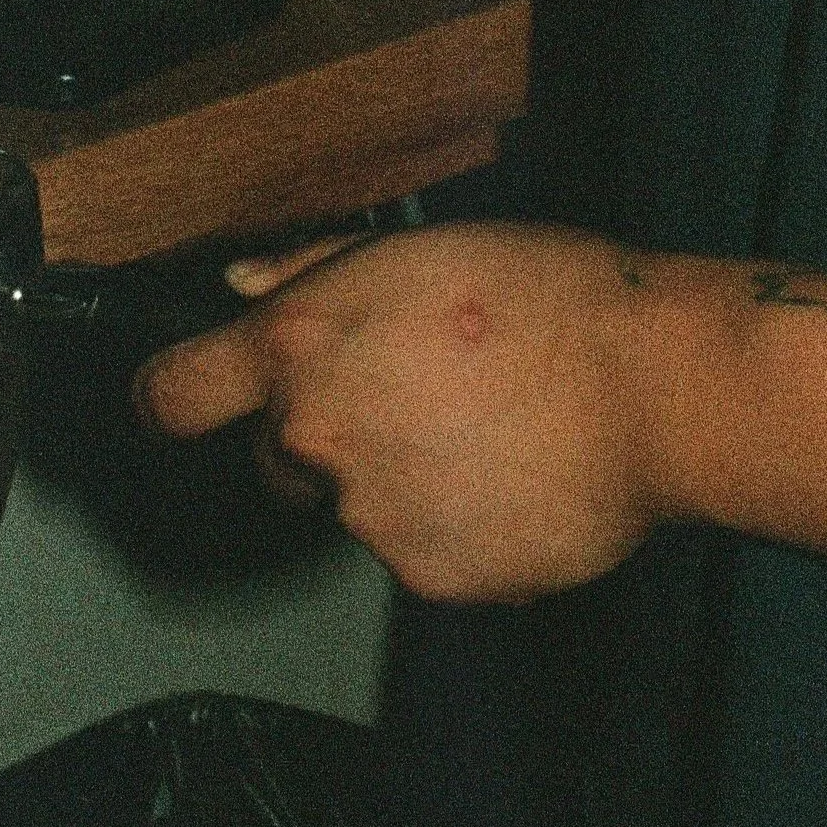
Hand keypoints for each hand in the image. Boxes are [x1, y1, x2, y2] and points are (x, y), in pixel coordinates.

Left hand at [138, 223, 685, 602]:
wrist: (651, 386)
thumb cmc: (546, 295)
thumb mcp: (415, 248)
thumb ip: (311, 272)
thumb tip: (242, 286)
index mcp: (301, 347)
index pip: (176, 394)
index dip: (174, 395)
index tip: (185, 398)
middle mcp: (318, 438)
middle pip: (277, 454)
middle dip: (323, 432)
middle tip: (413, 390)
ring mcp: (372, 518)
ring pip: (357, 504)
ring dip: (397, 476)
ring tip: (484, 426)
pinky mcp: (431, 578)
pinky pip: (420, 552)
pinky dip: (452, 525)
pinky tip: (508, 475)